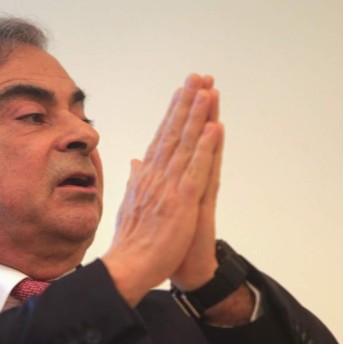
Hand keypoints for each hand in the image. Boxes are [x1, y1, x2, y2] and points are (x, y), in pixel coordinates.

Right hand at [103, 74, 220, 305]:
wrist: (128, 267)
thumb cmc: (132, 240)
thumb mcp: (131, 204)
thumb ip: (135, 180)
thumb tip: (135, 161)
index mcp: (146, 177)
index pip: (161, 138)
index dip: (173, 113)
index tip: (182, 91)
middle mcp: (156, 176)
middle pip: (173, 133)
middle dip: (186, 103)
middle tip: (198, 76)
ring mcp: (168, 188)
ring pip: (184, 146)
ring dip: (196, 117)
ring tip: (206, 91)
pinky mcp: (181, 203)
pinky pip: (195, 171)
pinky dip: (204, 149)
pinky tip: (213, 129)